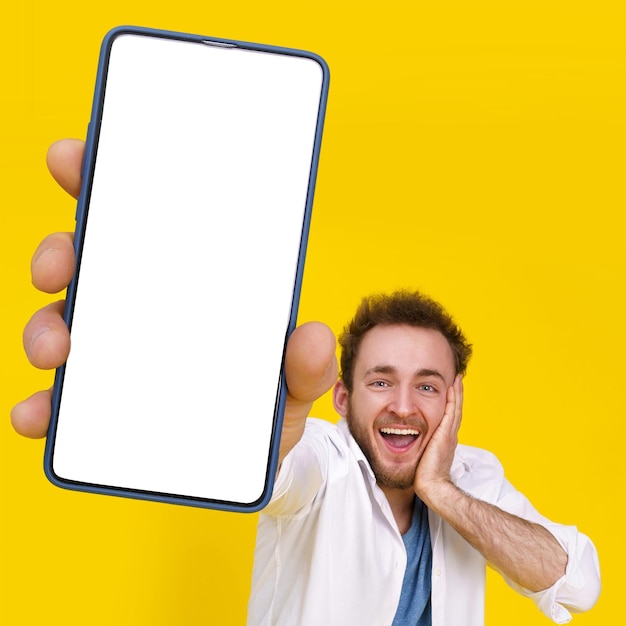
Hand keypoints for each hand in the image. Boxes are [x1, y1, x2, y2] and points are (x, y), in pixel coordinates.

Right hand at [11, 139, 338, 448]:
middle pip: (89, 264)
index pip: (143, 221)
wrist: (251, 459)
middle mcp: (144, 309)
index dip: (103, 184)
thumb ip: (306, 364)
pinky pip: (58, 398)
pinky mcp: (97, 406)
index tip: (73, 158)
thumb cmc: (270, 401)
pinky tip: (37, 414)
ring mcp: (116, 355)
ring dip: (44, 328)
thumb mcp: (295, 381)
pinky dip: (41, 404)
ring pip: (61, 324)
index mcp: (189, 284)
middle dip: (61, 253)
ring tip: (56, 349)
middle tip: (60, 267)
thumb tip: (314, 336)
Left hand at [414, 374, 462, 501]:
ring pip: (455, 408)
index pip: (449, 417)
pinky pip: (451, 412)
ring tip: (457, 379)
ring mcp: (449, 434)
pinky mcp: (446, 434)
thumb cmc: (424, 477)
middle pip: (455, 410)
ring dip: (456, 393)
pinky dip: (453, 399)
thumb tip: (408, 443)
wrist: (432, 487)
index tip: (449, 391)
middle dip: (456, 395)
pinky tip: (452, 387)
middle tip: (457, 380)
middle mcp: (450, 435)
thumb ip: (420, 448)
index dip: (451, 404)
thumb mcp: (422, 457)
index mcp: (445, 440)